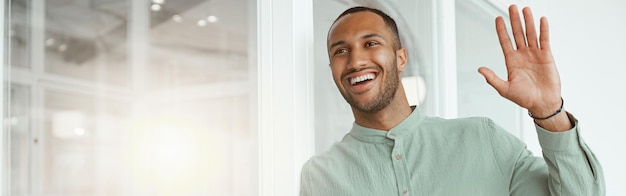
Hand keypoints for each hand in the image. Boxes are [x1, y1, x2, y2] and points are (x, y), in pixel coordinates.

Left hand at [478, 5, 571, 131]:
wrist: (542, 103)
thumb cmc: (524, 98)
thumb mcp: (504, 89)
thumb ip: (492, 78)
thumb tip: (480, 69)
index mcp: (511, 61)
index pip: (505, 41)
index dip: (502, 30)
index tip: (498, 19)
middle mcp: (522, 55)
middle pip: (517, 33)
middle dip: (514, 20)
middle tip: (511, 7)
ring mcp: (535, 54)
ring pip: (530, 34)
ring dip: (528, 21)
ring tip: (525, 9)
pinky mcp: (547, 56)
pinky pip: (544, 40)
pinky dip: (543, 30)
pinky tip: (541, 20)